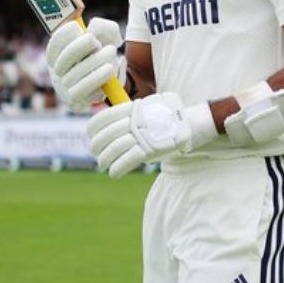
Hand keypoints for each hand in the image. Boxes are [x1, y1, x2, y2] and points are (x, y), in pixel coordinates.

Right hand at [45, 18, 122, 110]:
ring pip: (76, 75)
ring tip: (113, 55)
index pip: (54, 45)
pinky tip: (110, 72)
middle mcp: (57, 73)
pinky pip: (84, 91)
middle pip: (65, 58)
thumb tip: (94, 28)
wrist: (112, 83)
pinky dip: (98, 79)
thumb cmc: (104, 55)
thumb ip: (102, 28)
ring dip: (96, 62)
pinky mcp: (75, 102)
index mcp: (58, 56)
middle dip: (81, 46)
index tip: (76, 26)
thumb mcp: (105, 37)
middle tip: (97, 41)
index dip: (62, 35)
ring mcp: (64, 89)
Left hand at [86, 92, 216, 177]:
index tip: (91, 137)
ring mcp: (142, 135)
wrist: (192, 123)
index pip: (103, 118)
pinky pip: (127, 160)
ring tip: (103, 165)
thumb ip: (131, 115)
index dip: (93, 129)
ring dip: (105, 160)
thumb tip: (112, 124)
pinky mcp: (149, 149)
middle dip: (97, 147)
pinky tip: (113, 173)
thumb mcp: (148, 109)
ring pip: (113, 149)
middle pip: (105, 135)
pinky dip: (117, 168)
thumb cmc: (169, 118)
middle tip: (97, 154)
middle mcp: (135, 121)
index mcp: (132, 109)